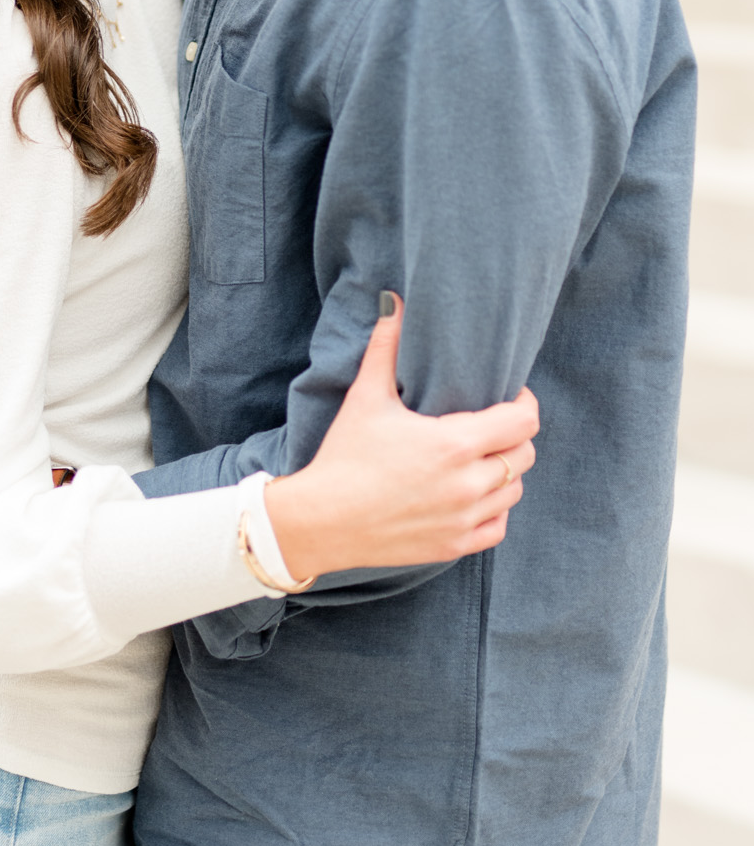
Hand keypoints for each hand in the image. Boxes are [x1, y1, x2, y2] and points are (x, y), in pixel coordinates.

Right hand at [264, 295, 535, 582]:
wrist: (320, 520)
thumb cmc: (343, 456)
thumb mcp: (365, 397)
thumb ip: (386, 347)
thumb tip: (393, 300)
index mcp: (453, 444)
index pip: (523, 421)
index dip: (524, 403)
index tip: (510, 395)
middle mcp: (467, 484)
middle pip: (524, 455)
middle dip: (514, 435)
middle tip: (492, 424)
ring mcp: (463, 519)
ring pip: (514, 490)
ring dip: (505, 471)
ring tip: (481, 457)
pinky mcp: (453, 545)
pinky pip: (498, 526)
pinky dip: (493, 508)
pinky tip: (473, 494)